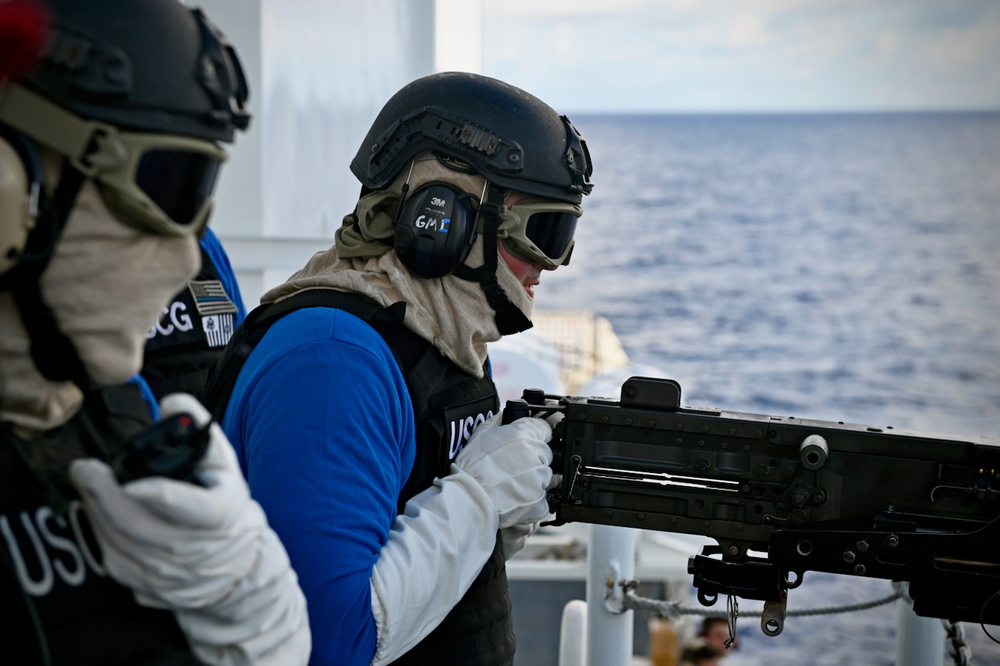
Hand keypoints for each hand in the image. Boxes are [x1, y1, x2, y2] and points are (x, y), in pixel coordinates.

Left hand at [70, 393, 309, 664]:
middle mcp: (192, 549)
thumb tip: (169, 404)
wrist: (237, 565)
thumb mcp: (224, 464)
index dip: (158, 495)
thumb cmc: (225, 504)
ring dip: (95, 510)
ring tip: (88, 485)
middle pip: (136, 523)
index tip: (131, 482)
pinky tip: (100, 513)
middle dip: (102, 493)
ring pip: (117, 540)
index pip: (187, 506)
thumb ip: (198, 428)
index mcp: (218, 514)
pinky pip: (111, 558)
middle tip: (85, 469)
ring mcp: (168, 573)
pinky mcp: (148, 588)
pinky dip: (100, 532)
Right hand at [454, 412, 552, 528]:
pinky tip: (517, 496)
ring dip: (535, 477)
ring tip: (513, 482)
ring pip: (546, 474)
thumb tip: (505, 415)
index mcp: (524, 435)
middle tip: (514, 465)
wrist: (469, 497)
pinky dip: (534, 497)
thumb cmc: (472, 466)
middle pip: (545, 452)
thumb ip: (498, 420)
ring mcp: (540, 478)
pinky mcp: (540, 499)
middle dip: (534, 457)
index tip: (534, 438)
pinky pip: (545, 497)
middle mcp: (536, 454)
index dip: (538, 433)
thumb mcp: (480, 434)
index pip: (545, 427)